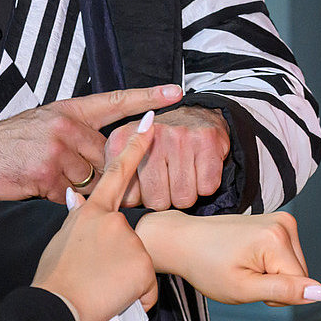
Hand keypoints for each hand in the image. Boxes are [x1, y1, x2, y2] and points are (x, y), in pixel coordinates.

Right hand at [0, 85, 182, 202]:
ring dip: (78, 187)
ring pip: (92, 179)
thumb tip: (109, 151)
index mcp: (72, 110)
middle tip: (71, 170)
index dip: (148, 97)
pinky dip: (61, 198)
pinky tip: (41, 187)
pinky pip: (72, 196)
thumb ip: (79, 131)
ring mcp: (58, 150)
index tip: (175, 93)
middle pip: (107, 156)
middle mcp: (68, 126)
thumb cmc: (16, 141)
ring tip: (50, 176)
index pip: (117, 101)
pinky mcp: (48, 176)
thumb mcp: (49, 121)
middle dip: (97, 169)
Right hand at [34, 114, 159, 320]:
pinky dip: (136, 295)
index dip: (137, 147)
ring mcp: (129, 239)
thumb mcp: (62, 239)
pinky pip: (147, 283)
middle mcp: (112, 219)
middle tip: (96, 273)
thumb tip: (76, 196)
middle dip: (119, 257)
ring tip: (101, 286)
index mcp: (92, 211)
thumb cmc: (55, 277)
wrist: (56, 306)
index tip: (151, 124)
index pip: (117, 172)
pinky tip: (115, 296)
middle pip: (130, 234)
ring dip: (125, 278)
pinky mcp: (143, 262)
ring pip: (139, 260)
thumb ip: (76, 216)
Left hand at [104, 105, 229, 208]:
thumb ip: (115, 179)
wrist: (197, 113)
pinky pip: (207, 187)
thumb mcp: (127, 155)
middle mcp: (149, 133)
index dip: (142, 199)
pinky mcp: (206, 140)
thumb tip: (112, 207)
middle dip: (165, 199)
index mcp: (122, 139)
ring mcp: (179, 135)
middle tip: (168, 181)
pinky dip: (206, 186)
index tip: (146, 185)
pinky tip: (200, 170)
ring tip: (184, 175)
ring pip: (183, 197)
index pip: (128, 198)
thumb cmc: (159, 143)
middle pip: (157, 201)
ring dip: (186, 194)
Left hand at [135, 209, 320, 306]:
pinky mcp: (276, 222)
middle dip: (275, 285)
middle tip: (244, 277)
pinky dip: (269, 265)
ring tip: (243, 266)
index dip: (276, 297)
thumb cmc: (206, 265)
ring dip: (272, 275)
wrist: (185, 241)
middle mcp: (284, 223)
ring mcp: (281, 220)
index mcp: (277, 237)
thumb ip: (286, 291)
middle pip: (300, 274)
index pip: (300, 285)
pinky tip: (247, 258)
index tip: (250, 284)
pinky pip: (286, 256)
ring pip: (294, 267)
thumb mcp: (244, 288)